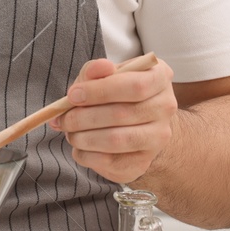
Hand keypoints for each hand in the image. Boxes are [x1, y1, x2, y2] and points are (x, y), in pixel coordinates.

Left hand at [49, 56, 177, 184]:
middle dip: (84, 117)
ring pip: (117, 140)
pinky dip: (87, 155)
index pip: (134, 86)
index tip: (73, 95)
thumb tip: (98, 68)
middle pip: (122, 114)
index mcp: (159, 77)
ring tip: (70, 133)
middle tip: (64, 119)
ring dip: (84, 138)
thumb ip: (97, 70)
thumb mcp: (103, 74)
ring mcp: (158, 137)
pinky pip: (111, 162)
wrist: (133, 123)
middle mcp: (165, 107)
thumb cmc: (114, 93)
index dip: (99, 91)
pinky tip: (79, 147)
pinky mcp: (143, 162)